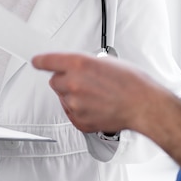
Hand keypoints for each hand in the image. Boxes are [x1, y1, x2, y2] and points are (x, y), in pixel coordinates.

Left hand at [32, 52, 161, 135]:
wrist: (143, 106)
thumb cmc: (132, 83)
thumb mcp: (107, 61)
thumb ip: (86, 63)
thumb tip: (79, 67)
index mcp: (79, 64)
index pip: (48, 61)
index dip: (41, 60)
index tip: (36, 61)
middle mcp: (73, 83)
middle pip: (54, 80)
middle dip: (65, 79)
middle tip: (83, 81)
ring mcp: (75, 103)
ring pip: (63, 97)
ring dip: (73, 95)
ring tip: (95, 95)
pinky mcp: (79, 120)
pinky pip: (70, 112)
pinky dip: (79, 109)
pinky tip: (96, 105)